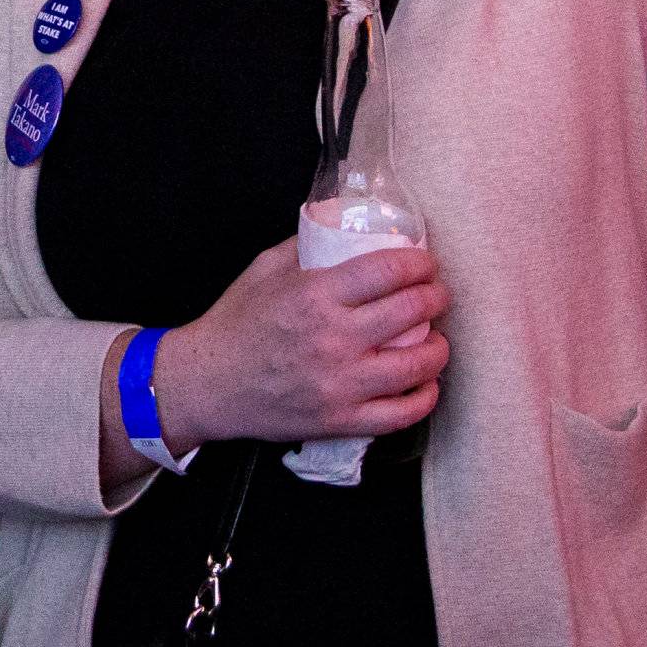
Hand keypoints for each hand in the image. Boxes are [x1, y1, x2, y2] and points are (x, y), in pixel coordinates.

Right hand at [153, 236, 447, 448]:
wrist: (207, 384)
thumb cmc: (237, 322)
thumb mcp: (266, 267)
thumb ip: (309, 245)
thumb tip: (348, 225)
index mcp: (316, 293)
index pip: (388, 270)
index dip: (419, 263)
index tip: (426, 263)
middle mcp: (333, 338)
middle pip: (411, 311)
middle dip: (436, 297)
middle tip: (437, 294)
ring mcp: (339, 384)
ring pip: (416, 364)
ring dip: (439, 348)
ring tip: (438, 339)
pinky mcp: (340, 421)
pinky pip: (399, 415)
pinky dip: (423, 398)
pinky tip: (426, 384)